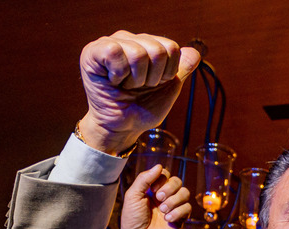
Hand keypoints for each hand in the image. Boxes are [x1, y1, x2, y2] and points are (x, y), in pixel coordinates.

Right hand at [77, 31, 201, 154]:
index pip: (172, 47)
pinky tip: (113, 81)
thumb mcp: (168, 89)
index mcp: (147, 45)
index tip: (154, 84)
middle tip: (138, 87)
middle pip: (158, 50)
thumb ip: (181, 69)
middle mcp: (129, 39)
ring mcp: (110, 42)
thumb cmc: (142, 109)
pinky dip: (119, 74)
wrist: (121, 128)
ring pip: (138, 53)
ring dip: (135, 79)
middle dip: (152, 78)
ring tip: (125, 86)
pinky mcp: (93, 51)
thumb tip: (195, 52)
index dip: (168, 73)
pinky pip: (115, 52)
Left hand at [120, 165, 191, 228]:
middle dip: (169, 188)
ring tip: (162, 211)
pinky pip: (187, 208)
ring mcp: (173, 207)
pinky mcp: (181, 218)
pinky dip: (178, 212)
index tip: (152, 190)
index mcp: (152, 189)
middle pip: (177, 181)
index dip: (161, 179)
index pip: (164, 174)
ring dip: (174, 201)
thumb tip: (159, 166)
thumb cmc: (133, 219)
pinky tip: (167, 219)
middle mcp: (164, 196)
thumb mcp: (133, 195)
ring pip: (185, 193)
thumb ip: (144, 179)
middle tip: (159, 199)